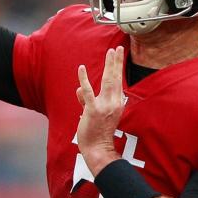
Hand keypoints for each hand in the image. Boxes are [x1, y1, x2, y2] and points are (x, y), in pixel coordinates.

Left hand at [76, 46, 125, 175]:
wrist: (97, 149)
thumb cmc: (96, 133)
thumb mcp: (93, 115)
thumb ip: (86, 101)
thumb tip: (79, 89)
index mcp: (116, 104)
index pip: (117, 82)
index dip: (117, 68)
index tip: (118, 55)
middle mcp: (113, 103)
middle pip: (115, 78)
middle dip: (116, 62)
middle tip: (117, 48)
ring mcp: (104, 106)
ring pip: (107, 81)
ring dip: (109, 65)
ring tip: (110, 52)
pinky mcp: (93, 111)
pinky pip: (88, 92)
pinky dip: (84, 79)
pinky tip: (82, 68)